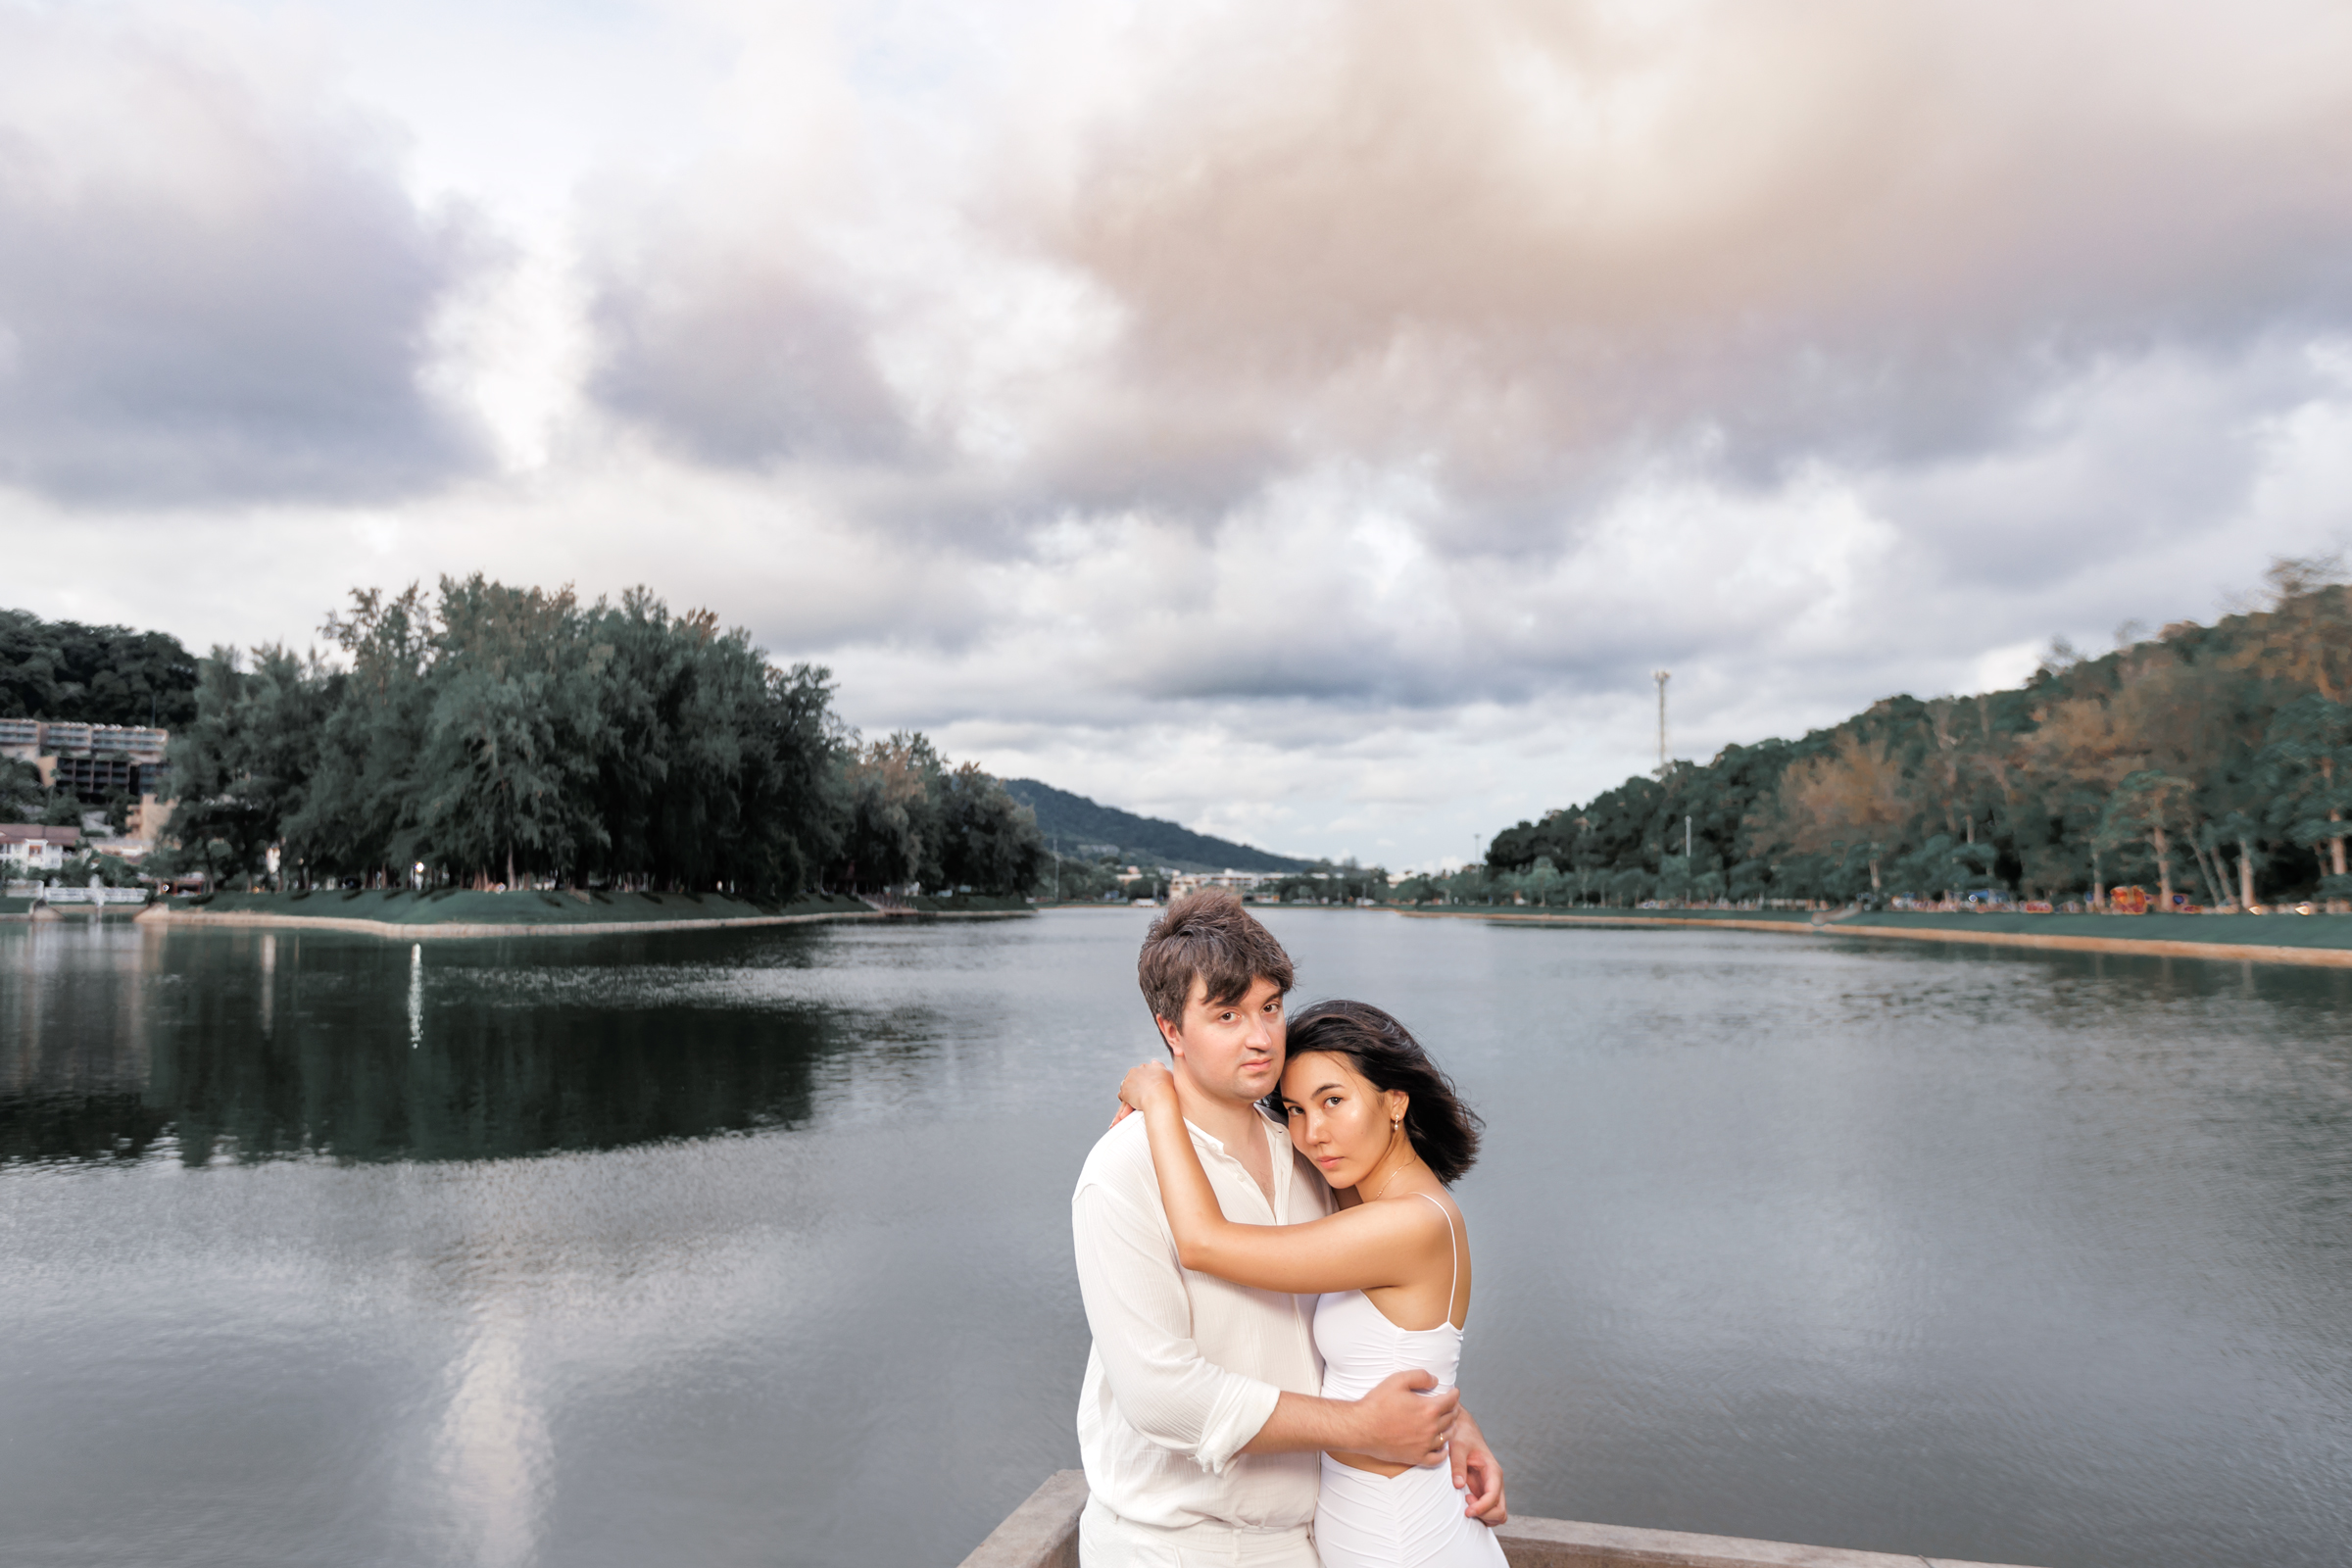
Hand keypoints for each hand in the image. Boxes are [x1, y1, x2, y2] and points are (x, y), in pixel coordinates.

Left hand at [1117, 1062, 1178, 1120]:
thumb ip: (1158, 1065)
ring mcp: (1127, 1082)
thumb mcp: (1165, 1071)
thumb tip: (1153, 1061)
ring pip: (1126, 1085)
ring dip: (1130, 1091)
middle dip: (1135, 1084)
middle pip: (1132, 1078)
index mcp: (1143, 1067)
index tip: (1147, 1085)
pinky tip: (1131, 1103)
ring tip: (1137, 1098)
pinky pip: (1121, 1095)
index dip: (1144, 1079)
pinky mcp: (1124, 1093)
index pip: (1140, 1071)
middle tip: (1143, 1092)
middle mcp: (1134, 1072)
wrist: (1158, 1097)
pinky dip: (1125, 1099)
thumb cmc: (1165, 1086)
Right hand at [1350, 1369, 1460, 1467]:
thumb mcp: (1397, 1380)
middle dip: (1453, 1409)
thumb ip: (1420, 1376)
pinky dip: (1443, 1452)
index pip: (1451, 1401)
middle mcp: (1431, 1428)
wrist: (1361, 1428)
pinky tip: (1441, 1446)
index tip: (1454, 1392)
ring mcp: (1424, 1445)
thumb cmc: (1377, 1403)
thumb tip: (1435, 1381)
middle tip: (1450, 1405)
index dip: (1454, 1394)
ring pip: (1447, 1437)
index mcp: (1429, 1409)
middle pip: (1451, 1418)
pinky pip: (1438, 1459)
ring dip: (1450, 1428)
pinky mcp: (1416, 1457)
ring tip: (1447, 1422)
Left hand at [1449, 1408, 1507, 1523]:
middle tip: (1466, 1507)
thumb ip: (1458, 1465)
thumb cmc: (1461, 1437)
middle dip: (1484, 1515)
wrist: (1463, 1431)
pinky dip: (1481, 1516)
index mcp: (1493, 1471)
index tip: (1467, 1511)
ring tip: (1466, 1504)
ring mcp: (1491, 1488)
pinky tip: (1466, 1505)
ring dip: (1484, 1517)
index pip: (1494, 1497)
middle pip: (1501, 1511)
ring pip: (1498, 1515)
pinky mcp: (1483, 1492)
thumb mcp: (1457, 1447)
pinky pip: (1489, 1512)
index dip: (1483, 1508)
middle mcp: (1495, 1482)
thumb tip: (1459, 1485)